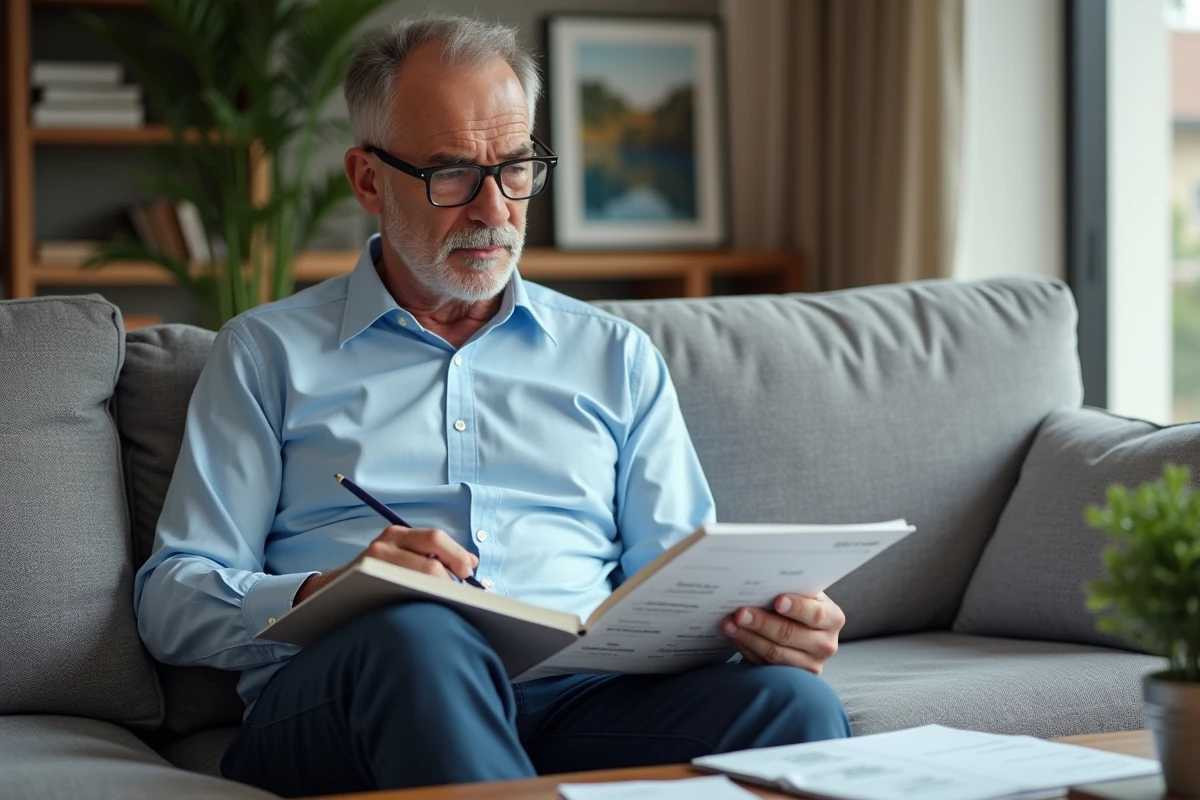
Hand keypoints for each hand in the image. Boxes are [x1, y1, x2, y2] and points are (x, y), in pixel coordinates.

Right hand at [294, 525, 477, 605]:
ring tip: (446, 604)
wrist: (332, 590)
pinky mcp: (366, 584)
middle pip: (430, 560)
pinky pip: (400, 594)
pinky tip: (424, 611)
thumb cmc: (378, 575)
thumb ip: (434, 557)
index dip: (457, 555)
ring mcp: (373, 564)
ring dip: (437, 592)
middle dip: (451, 579)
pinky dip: (418, 602)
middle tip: (460, 595)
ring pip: (418, 578)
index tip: (469, 571)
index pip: (436, 538)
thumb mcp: (402, 557)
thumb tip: (471, 564)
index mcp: (399, 534)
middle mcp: (384, 543)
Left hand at [721, 592, 844, 674]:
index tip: (777, 601)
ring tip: (730, 624)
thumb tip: (764, 580)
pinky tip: (735, 637)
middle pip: (790, 635)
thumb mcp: (805, 595)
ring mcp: (810, 664)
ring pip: (774, 653)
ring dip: (748, 637)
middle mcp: (826, 644)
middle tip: (740, 613)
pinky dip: (747, 649)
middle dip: (762, 623)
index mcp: (833, 618)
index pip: (815, 614)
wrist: (804, 628)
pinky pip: (765, 665)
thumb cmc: (802, 604)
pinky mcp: (792, 677)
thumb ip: (793, 589)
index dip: (796, 607)